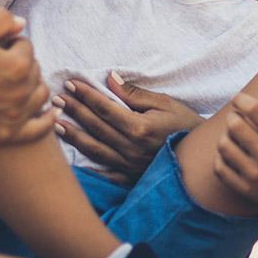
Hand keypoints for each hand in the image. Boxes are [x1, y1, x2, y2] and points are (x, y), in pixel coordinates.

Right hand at [0, 8, 55, 143]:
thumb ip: (2, 19)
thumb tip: (23, 24)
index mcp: (19, 65)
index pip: (26, 46)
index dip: (8, 43)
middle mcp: (23, 92)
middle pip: (34, 69)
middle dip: (20, 63)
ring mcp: (17, 115)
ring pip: (40, 94)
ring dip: (32, 85)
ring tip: (15, 82)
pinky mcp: (8, 134)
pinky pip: (40, 128)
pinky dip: (48, 119)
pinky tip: (52, 112)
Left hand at [54, 72, 203, 183]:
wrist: (201, 156)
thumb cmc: (184, 124)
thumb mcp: (164, 103)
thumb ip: (135, 94)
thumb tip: (110, 79)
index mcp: (139, 127)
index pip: (105, 107)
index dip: (86, 95)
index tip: (71, 83)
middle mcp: (131, 148)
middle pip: (95, 126)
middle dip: (74, 110)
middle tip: (57, 98)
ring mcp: (129, 165)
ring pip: (94, 149)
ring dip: (74, 135)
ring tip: (57, 124)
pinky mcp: (130, 177)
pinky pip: (104, 172)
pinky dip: (87, 165)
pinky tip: (73, 157)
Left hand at [213, 79, 257, 209]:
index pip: (254, 109)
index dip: (241, 99)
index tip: (239, 99)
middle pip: (234, 125)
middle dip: (232, 117)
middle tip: (236, 118)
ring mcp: (256, 175)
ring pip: (223, 145)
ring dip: (224, 136)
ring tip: (232, 135)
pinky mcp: (244, 189)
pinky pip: (219, 167)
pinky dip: (220, 158)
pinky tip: (230, 153)